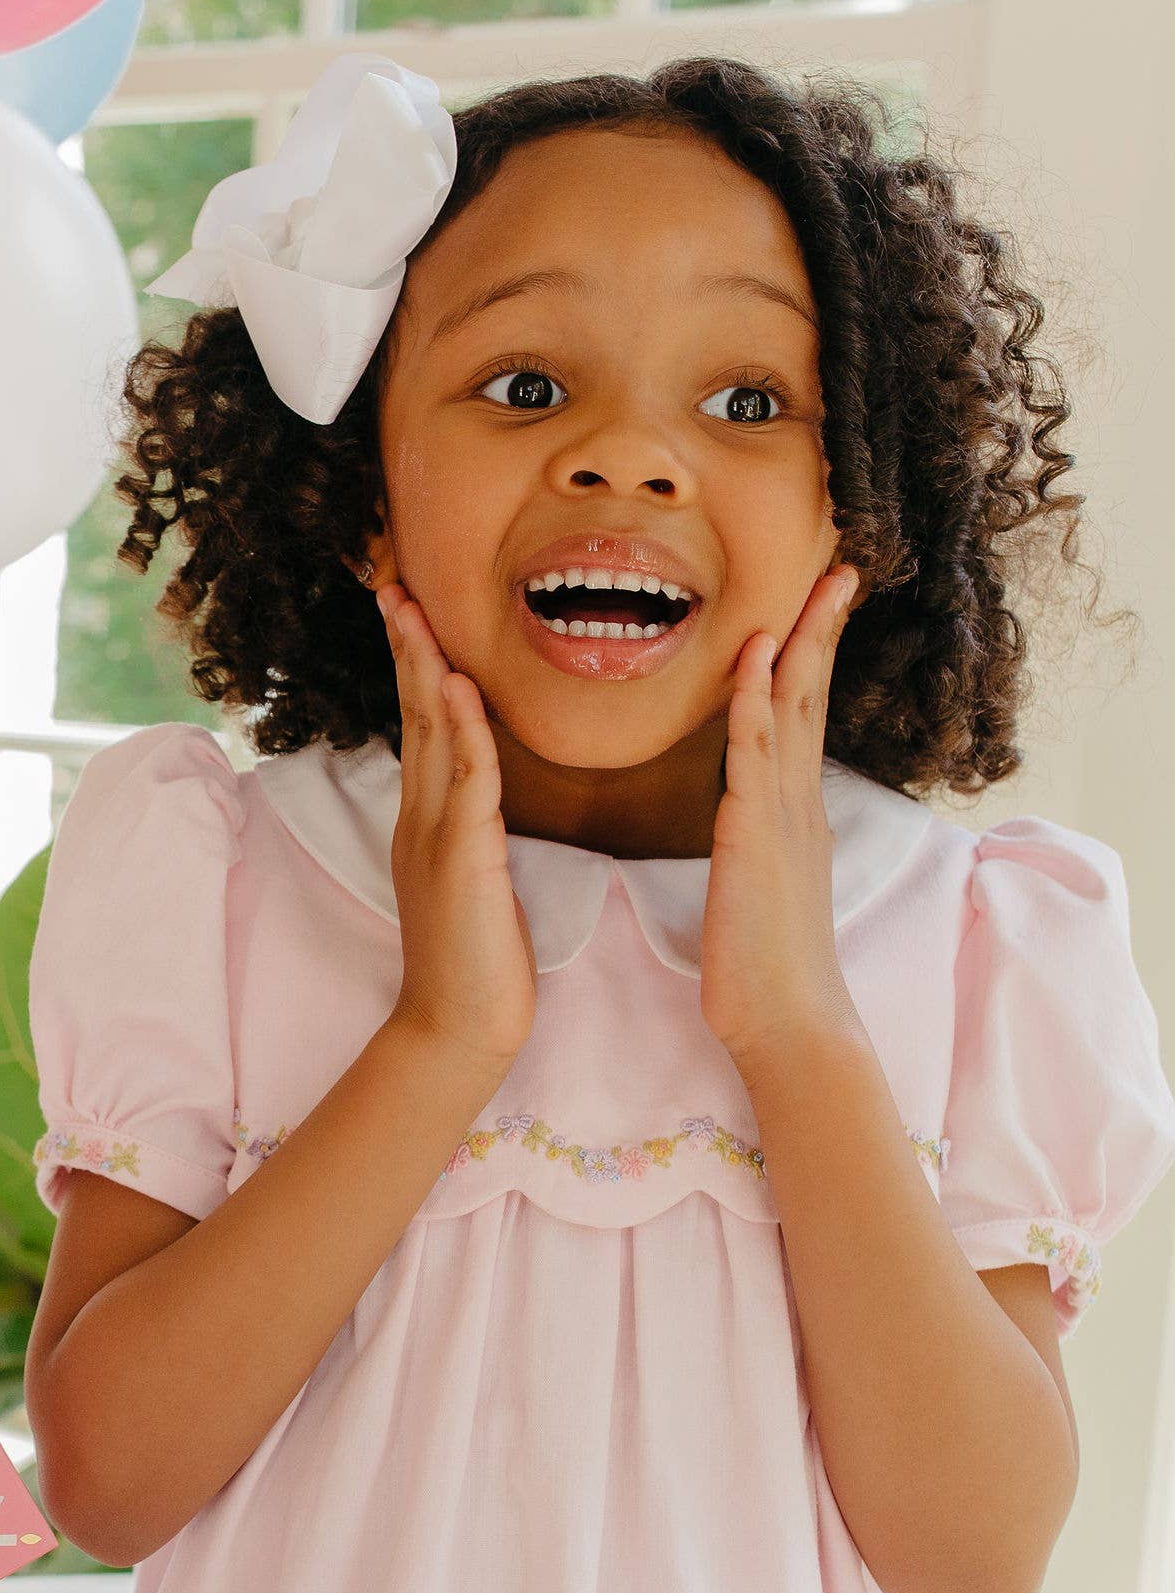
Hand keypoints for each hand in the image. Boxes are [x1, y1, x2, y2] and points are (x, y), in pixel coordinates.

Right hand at [379, 586, 534, 1088]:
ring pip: (429, 732)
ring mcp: (434, 835)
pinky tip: (459, 685)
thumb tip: (482, 795)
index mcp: (427, 820)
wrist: (457, 1030)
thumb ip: (473, 832)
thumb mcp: (474, 881)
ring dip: (423, 665)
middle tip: (392, 585)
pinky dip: (462, 727)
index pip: (422, 725)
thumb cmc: (477, 964)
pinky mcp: (462, 858)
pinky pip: (465, 778)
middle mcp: (421, 817)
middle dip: (404, 645)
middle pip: (413, 712)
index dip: (416, 665)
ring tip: (411, 609)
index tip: (410, 613)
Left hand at [700, 564, 864, 1076]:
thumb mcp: (766, 885)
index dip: (812, 655)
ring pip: (793, 711)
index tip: (822, 603)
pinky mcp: (754, 836)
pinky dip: (754, 698)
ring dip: (799, 643)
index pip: (806, 715)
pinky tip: (755, 656)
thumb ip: (762, 840)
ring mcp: (781, 816)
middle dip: (824, 628)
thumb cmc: (767, 967)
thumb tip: (751, 814)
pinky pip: (754, 752)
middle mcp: (798, 804)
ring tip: (814, 585)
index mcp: (797, 813)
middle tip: (840, 568)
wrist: (788, 1024)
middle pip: (812, 695)